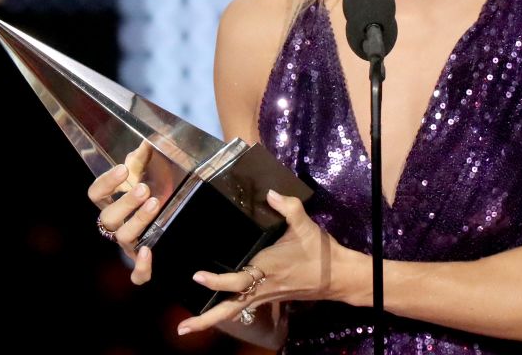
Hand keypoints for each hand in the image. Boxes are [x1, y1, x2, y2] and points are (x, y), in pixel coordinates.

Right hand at [87, 140, 158, 284]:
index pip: (95, 194)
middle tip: (144, 189)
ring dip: (137, 221)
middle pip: (108, 218)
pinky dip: (141, 268)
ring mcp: (127, 244)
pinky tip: (149, 252)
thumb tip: (147, 143)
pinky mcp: (141, 262)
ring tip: (155, 203)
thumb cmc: (149, 192)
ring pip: (123, 238)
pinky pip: (137, 275)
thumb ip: (143, 159)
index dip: (107, 182)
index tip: (124, 170)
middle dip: (125, 202)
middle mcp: (114, 224)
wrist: (165, 214)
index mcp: (110, 202)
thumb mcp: (146, 173)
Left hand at [177, 189, 350, 334]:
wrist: (338, 276)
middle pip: (230, 308)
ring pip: (234, 310)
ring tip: (189, 326)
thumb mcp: (305, 226)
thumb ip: (288, 207)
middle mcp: (262, 286)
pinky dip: (227, 309)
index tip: (197, 277)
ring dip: (211, 319)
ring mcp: (265, 295)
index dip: (216, 281)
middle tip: (183, 329)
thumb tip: (271, 193)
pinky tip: (215, 308)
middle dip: (206, 319)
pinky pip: (243, 306)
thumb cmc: (320, 252)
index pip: (237, 280)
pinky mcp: (269, 296)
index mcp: (267, 269)